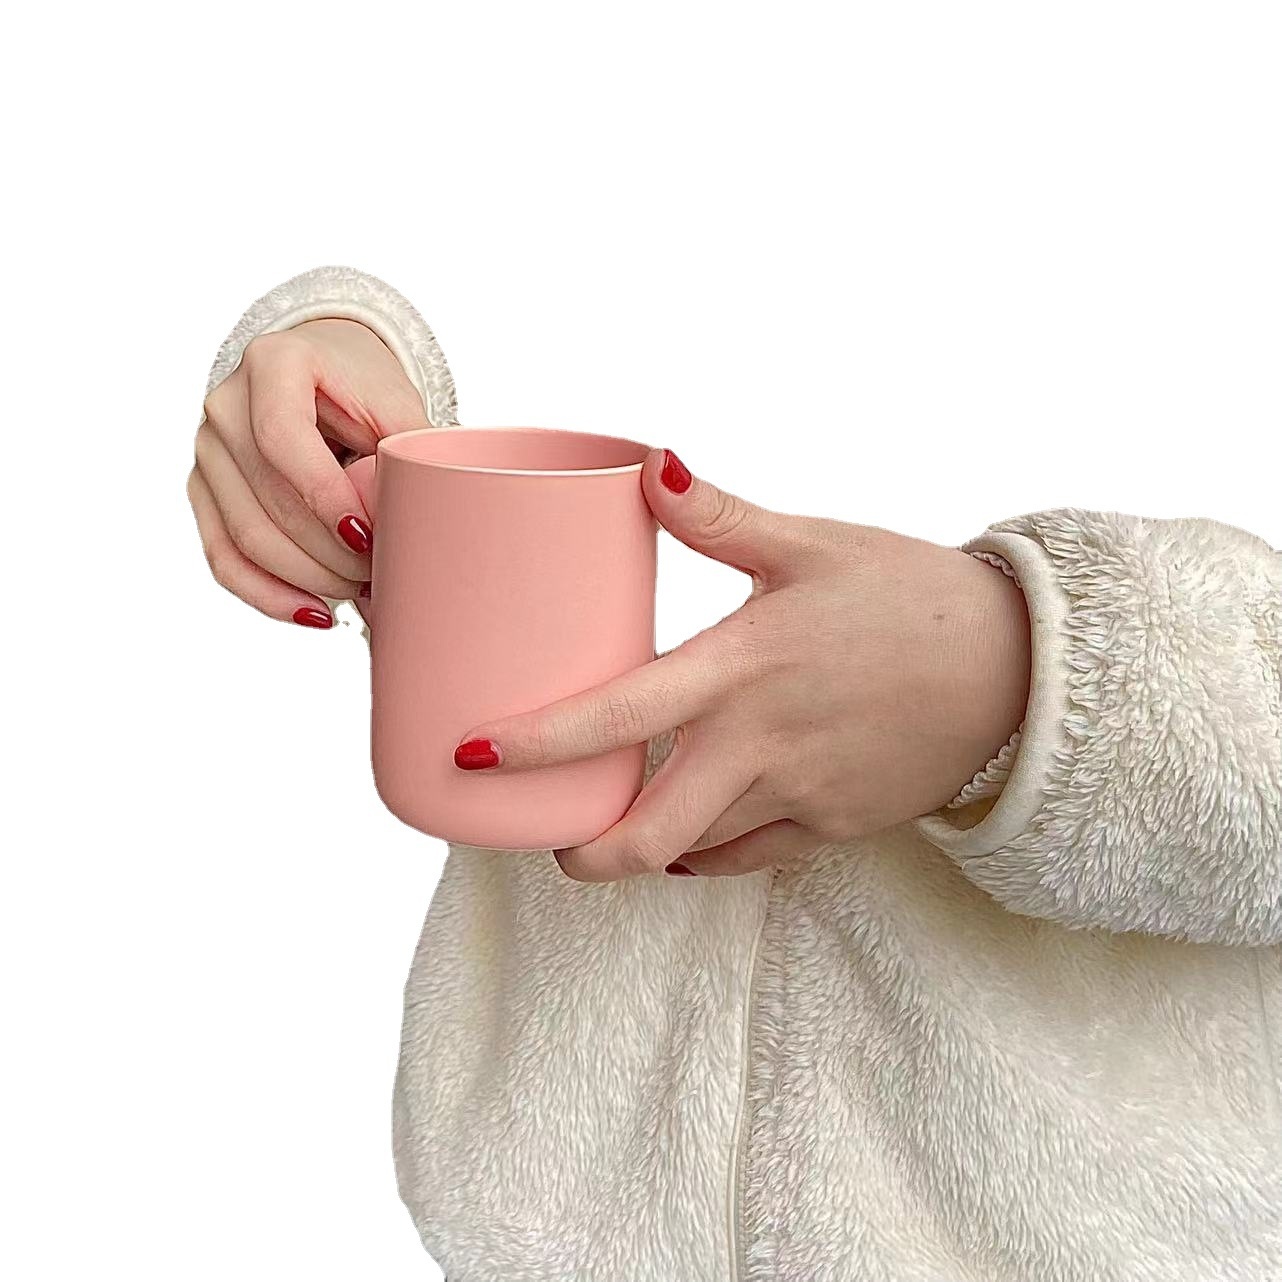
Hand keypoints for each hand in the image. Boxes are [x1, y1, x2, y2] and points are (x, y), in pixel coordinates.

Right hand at [187, 319, 427, 625]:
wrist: (322, 368)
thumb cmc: (363, 386)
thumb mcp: (396, 402)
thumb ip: (408, 453)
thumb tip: (421, 525)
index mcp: (274, 364)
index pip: (283, 439)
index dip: (324, 497)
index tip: (368, 537)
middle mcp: (227, 405)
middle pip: (268, 499)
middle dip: (329, 552)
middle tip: (380, 574)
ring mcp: (208, 451)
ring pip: (246, 537)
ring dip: (309, 579)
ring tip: (361, 591)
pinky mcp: (205, 492)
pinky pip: (225, 558)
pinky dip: (271, 596)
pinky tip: (318, 614)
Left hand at [454, 450, 1030, 881]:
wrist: (1016, 666)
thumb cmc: (909, 595)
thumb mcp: (811, 544)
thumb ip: (718, 517)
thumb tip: (647, 464)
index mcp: (741, 669)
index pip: (616, 716)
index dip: (535, 744)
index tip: (472, 752)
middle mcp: (761, 746)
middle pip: (645, 834)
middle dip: (580, 853)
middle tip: (542, 833)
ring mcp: (801, 797)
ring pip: (693, 853)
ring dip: (640, 849)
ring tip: (609, 823)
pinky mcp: (837, 829)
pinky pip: (751, 860)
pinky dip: (706, 855)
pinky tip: (688, 835)